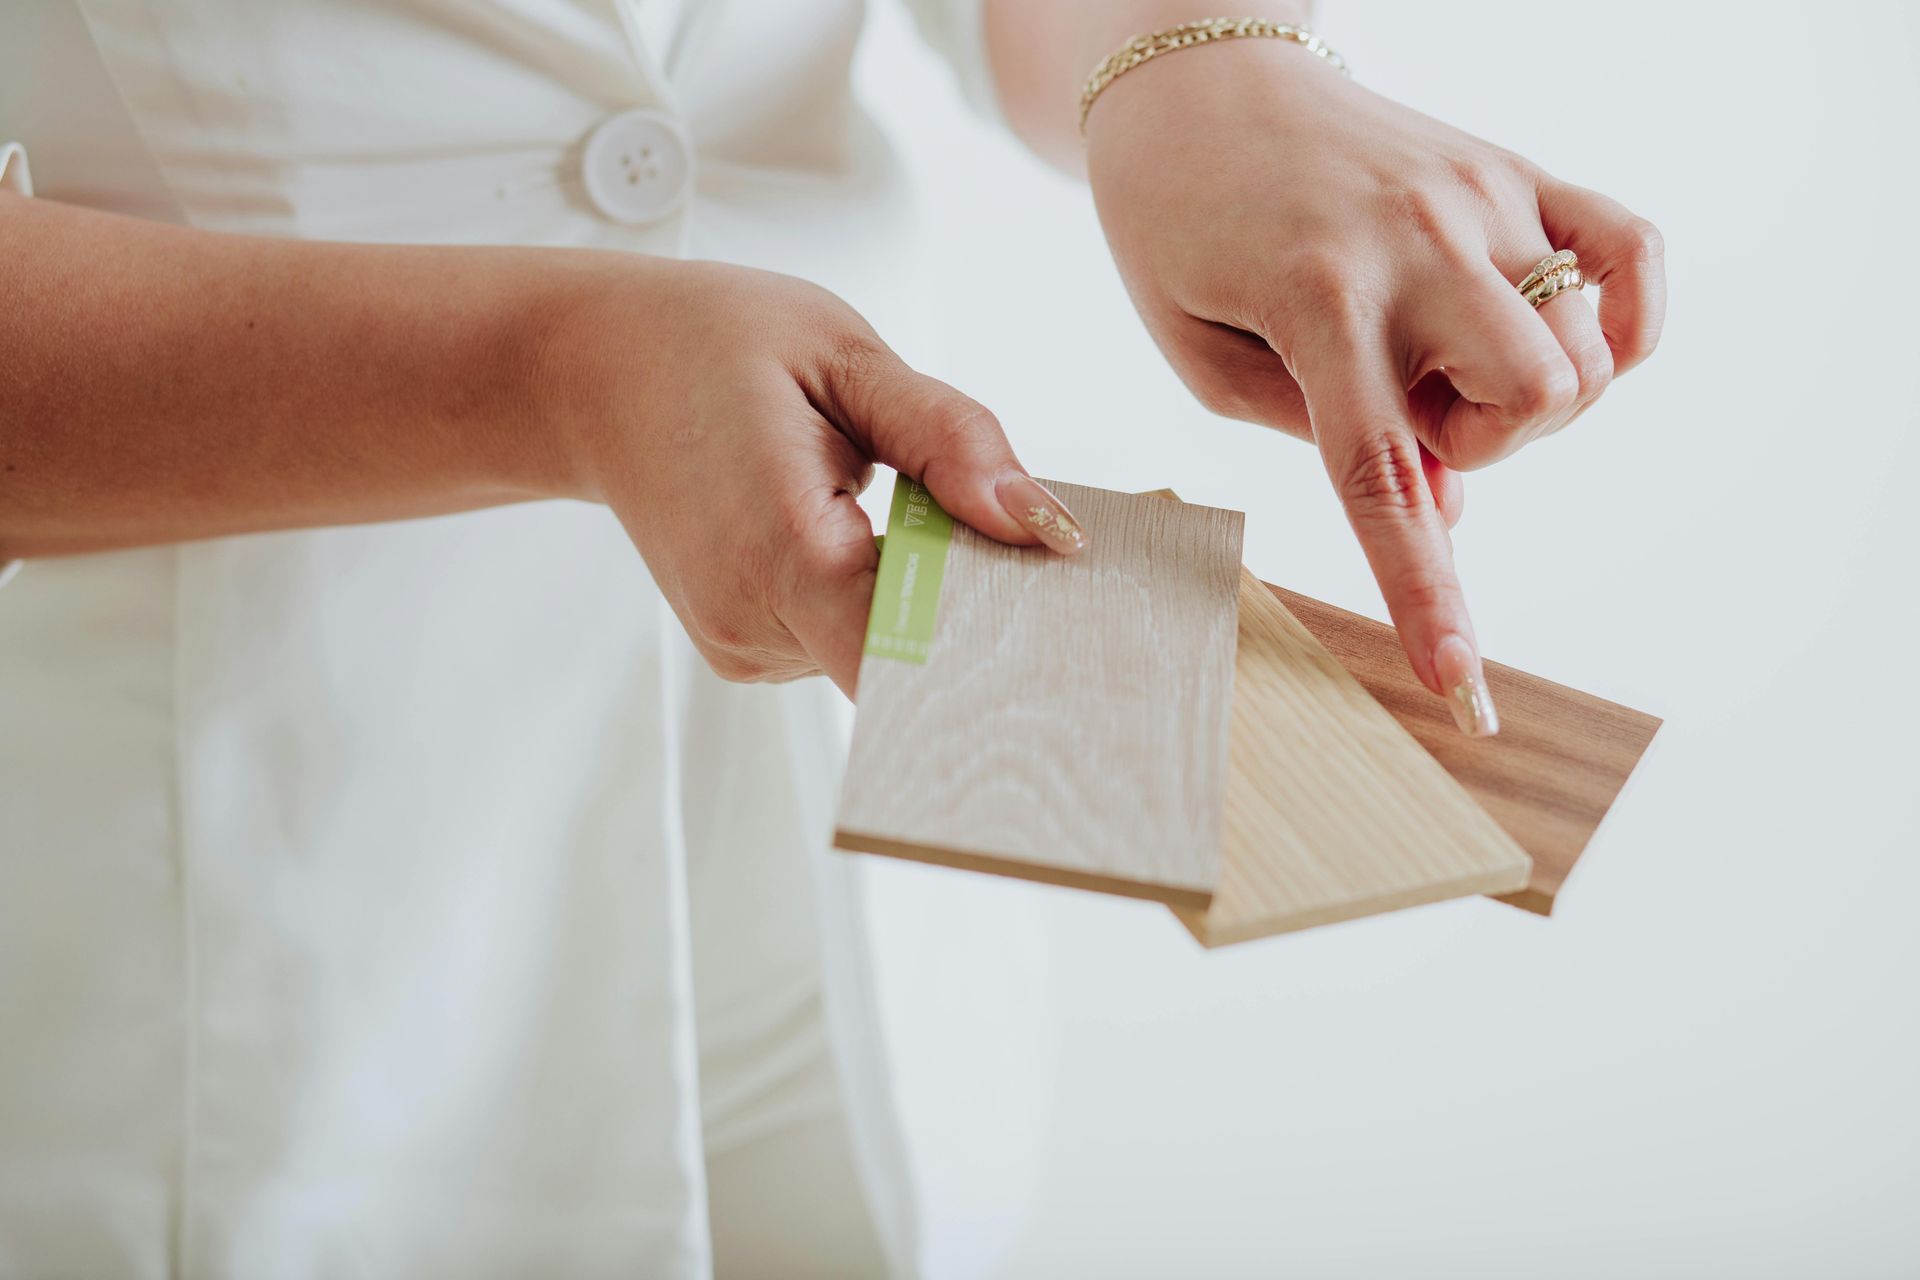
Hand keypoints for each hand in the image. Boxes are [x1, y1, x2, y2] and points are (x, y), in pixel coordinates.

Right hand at [546, 259, 1086, 695]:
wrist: (592, 374)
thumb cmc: (713, 345)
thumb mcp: (846, 356)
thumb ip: (953, 442)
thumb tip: (1048, 527)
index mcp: (782, 548)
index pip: (920, 656)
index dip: (997, 638)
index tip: (1048, 596)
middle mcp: (753, 622)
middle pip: (912, 659)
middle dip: (965, 599)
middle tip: (973, 512)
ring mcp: (743, 648)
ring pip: (880, 650)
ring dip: (911, 585)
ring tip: (869, 495)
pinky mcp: (743, 650)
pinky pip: (842, 641)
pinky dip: (868, 592)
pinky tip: (841, 523)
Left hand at [1084, 36, 1663, 731]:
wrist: (1198, 83)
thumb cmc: (1177, 228)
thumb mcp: (1201, 354)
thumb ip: (1317, 434)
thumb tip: (1446, 502)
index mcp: (1317, 302)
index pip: (1384, 476)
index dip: (1422, 591)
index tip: (1456, 682)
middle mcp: (1417, 246)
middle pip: (1535, 403)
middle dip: (1483, 448)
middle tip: (1408, 410)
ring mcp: (1481, 199)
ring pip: (1588, 353)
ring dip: (1530, 397)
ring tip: (1446, 360)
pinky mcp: (1518, 168)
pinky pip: (1635, 253)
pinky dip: (1626, 321)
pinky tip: (1564, 338)